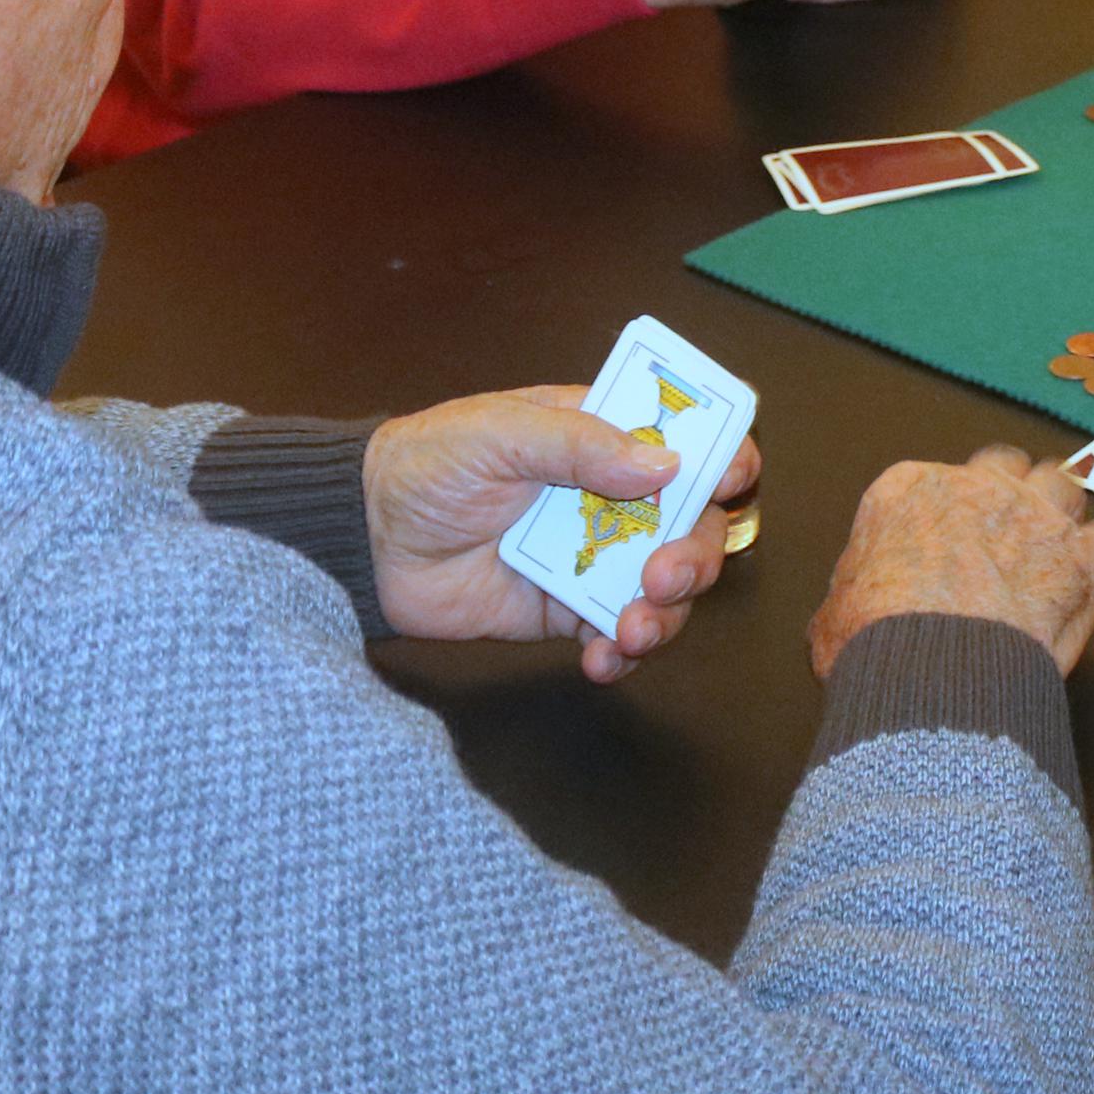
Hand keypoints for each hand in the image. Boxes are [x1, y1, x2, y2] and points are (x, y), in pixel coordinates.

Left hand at [363, 390, 761, 683]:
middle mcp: (610, 499)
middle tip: (663, 576)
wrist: (365, 541)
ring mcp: (591, 559)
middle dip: (697, 555)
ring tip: (630, 629)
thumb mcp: (500, 435)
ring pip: (666, 588)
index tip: (727, 483)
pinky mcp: (563, 613)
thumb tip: (665, 465)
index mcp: (602, 439)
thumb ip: (579, 445)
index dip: (721, 458)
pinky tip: (602, 658)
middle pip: (694, 525)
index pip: (687, 441)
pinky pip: (616, 636)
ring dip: (668, 613)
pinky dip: (623, 654)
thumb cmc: (428, 466)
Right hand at [809, 445, 1093, 679]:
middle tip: (1009, 537)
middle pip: (1008, 466)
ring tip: (1054, 553)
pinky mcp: (1079, 557)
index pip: (938, 480)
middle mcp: (978, 487)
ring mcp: (1035, 516)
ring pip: (1065, 486)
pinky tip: (1091, 590)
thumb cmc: (872, 641)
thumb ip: (854, 593)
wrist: (932, 667)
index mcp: (911, 489)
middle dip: (1012, 493)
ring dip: (1061, 516)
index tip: (953, 546)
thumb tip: (851, 609)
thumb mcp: (835, 612)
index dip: (950, 514)